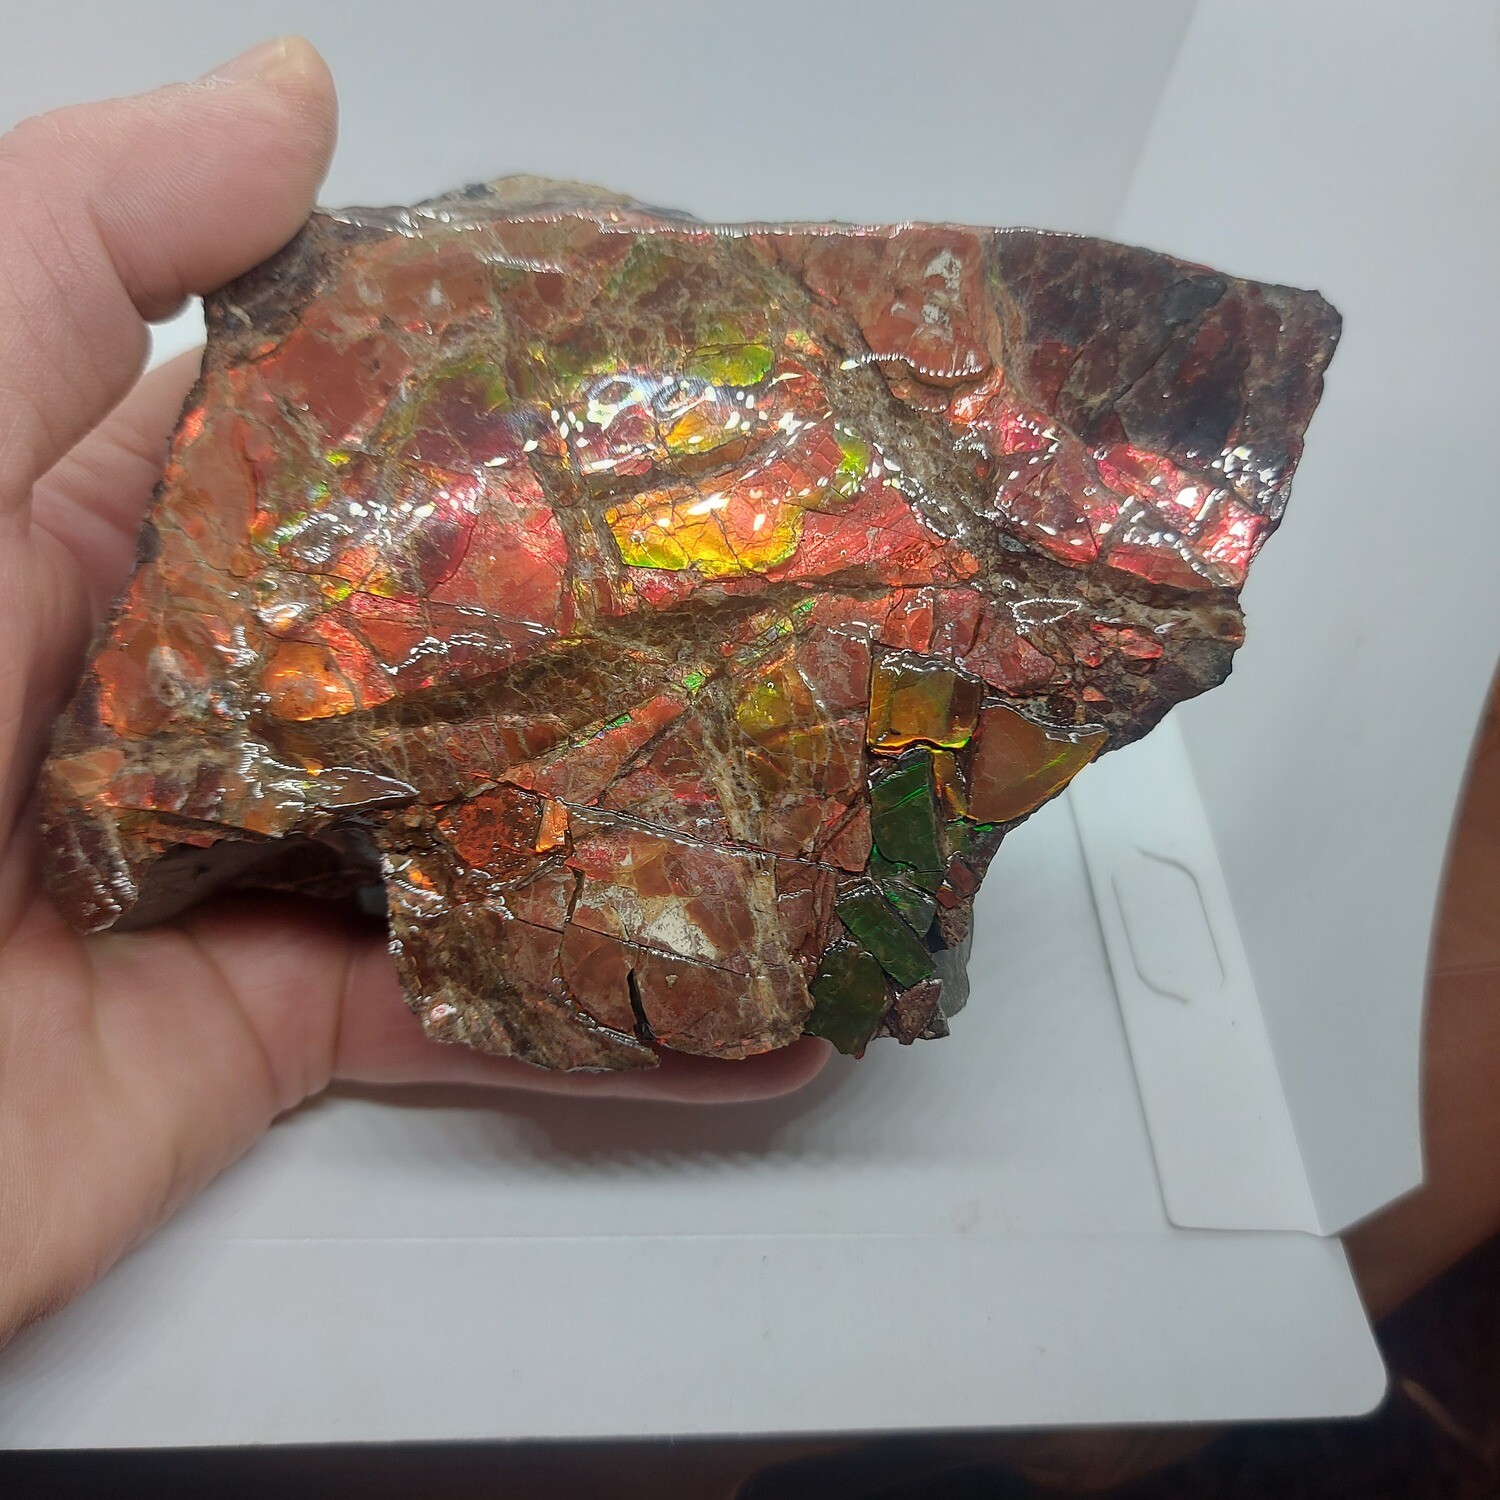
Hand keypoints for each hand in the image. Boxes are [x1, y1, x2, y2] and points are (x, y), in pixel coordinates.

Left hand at [0, 38, 825, 1344]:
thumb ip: (73, 265)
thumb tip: (293, 94)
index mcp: (119, 550)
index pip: (347, 452)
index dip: (501, 408)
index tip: (680, 379)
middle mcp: (203, 709)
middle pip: (448, 649)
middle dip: (615, 624)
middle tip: (806, 583)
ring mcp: (247, 876)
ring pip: (485, 838)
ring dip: (645, 828)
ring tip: (826, 794)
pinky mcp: (268, 1035)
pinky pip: (467, 1025)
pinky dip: (610, 1040)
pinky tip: (758, 1027)